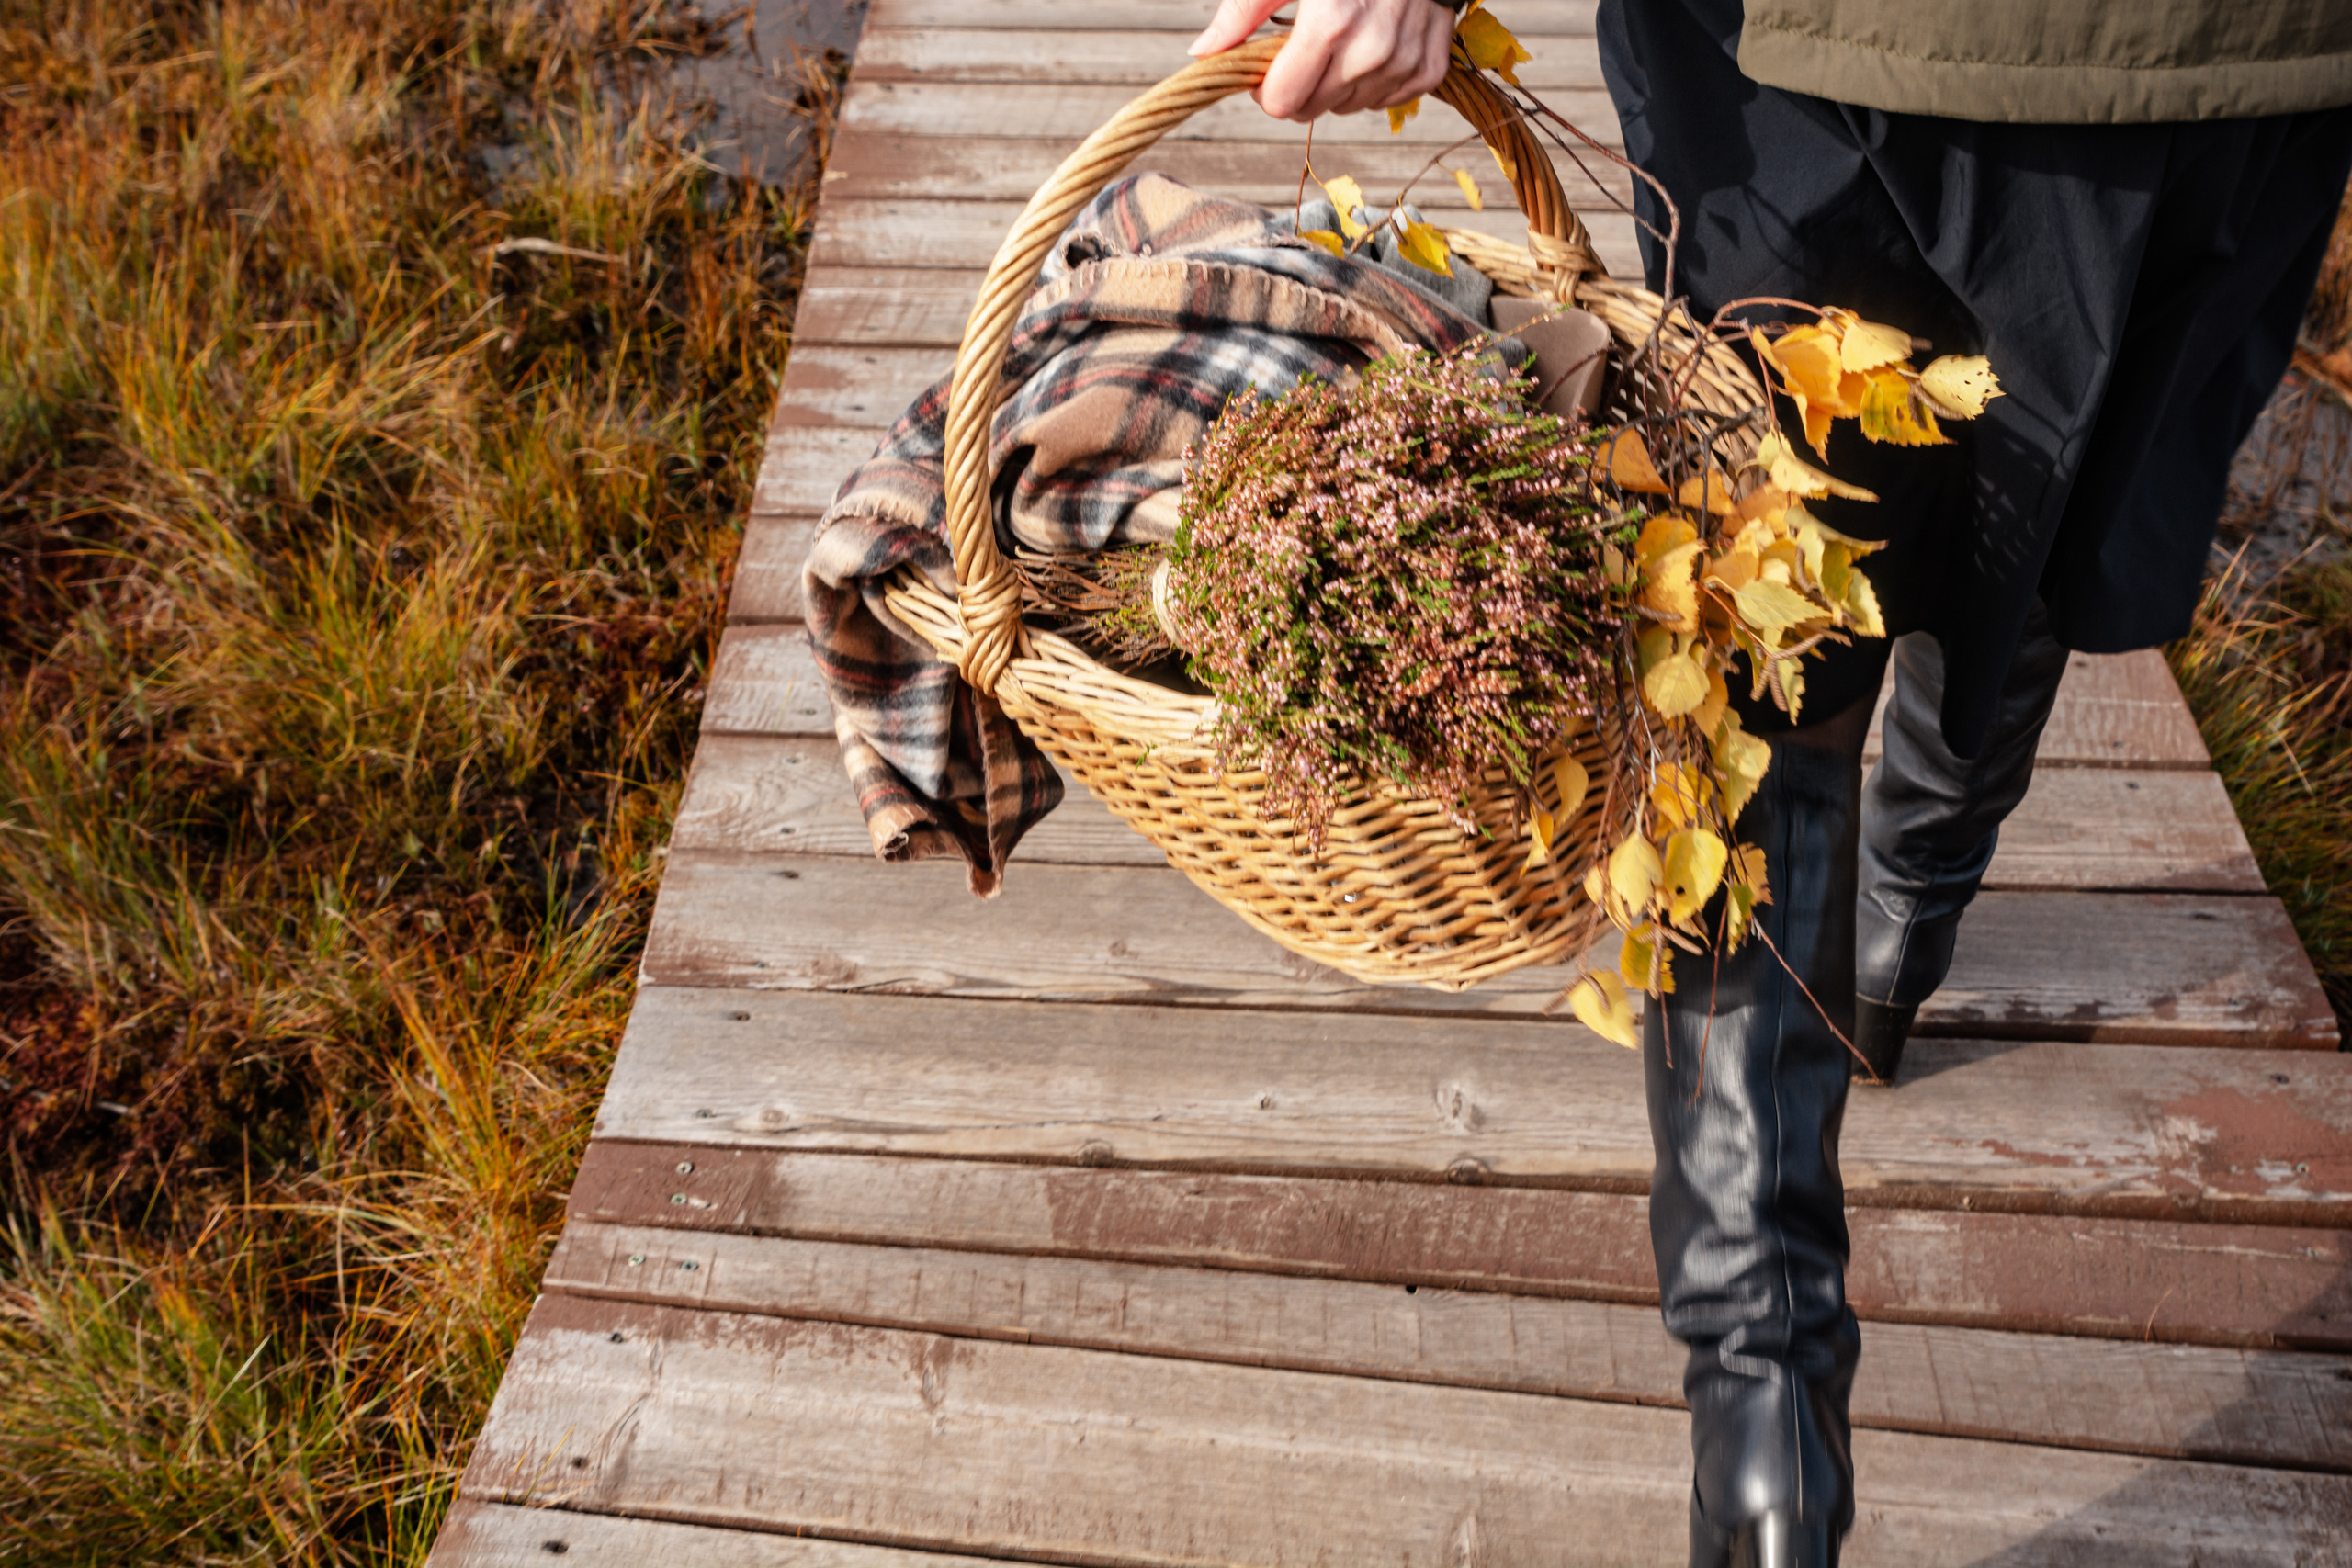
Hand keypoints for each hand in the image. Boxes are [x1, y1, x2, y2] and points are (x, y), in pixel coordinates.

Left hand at [1188, 0, 1455, 123]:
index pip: (1282, 104)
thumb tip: (1203, 52)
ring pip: (1348, 109)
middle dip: (1299, 86)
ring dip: (1337, 84)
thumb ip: (1244, 11)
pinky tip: (1373, 45)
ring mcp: (1403, 62)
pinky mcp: (1428, 68)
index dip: (1267, 89)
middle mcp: (1371, 50)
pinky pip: (1387, 101)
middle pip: (1312, 111)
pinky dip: (1374, 81)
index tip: (1269, 64)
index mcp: (1331, 25)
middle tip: (1303, 48)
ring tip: (1343, 38)